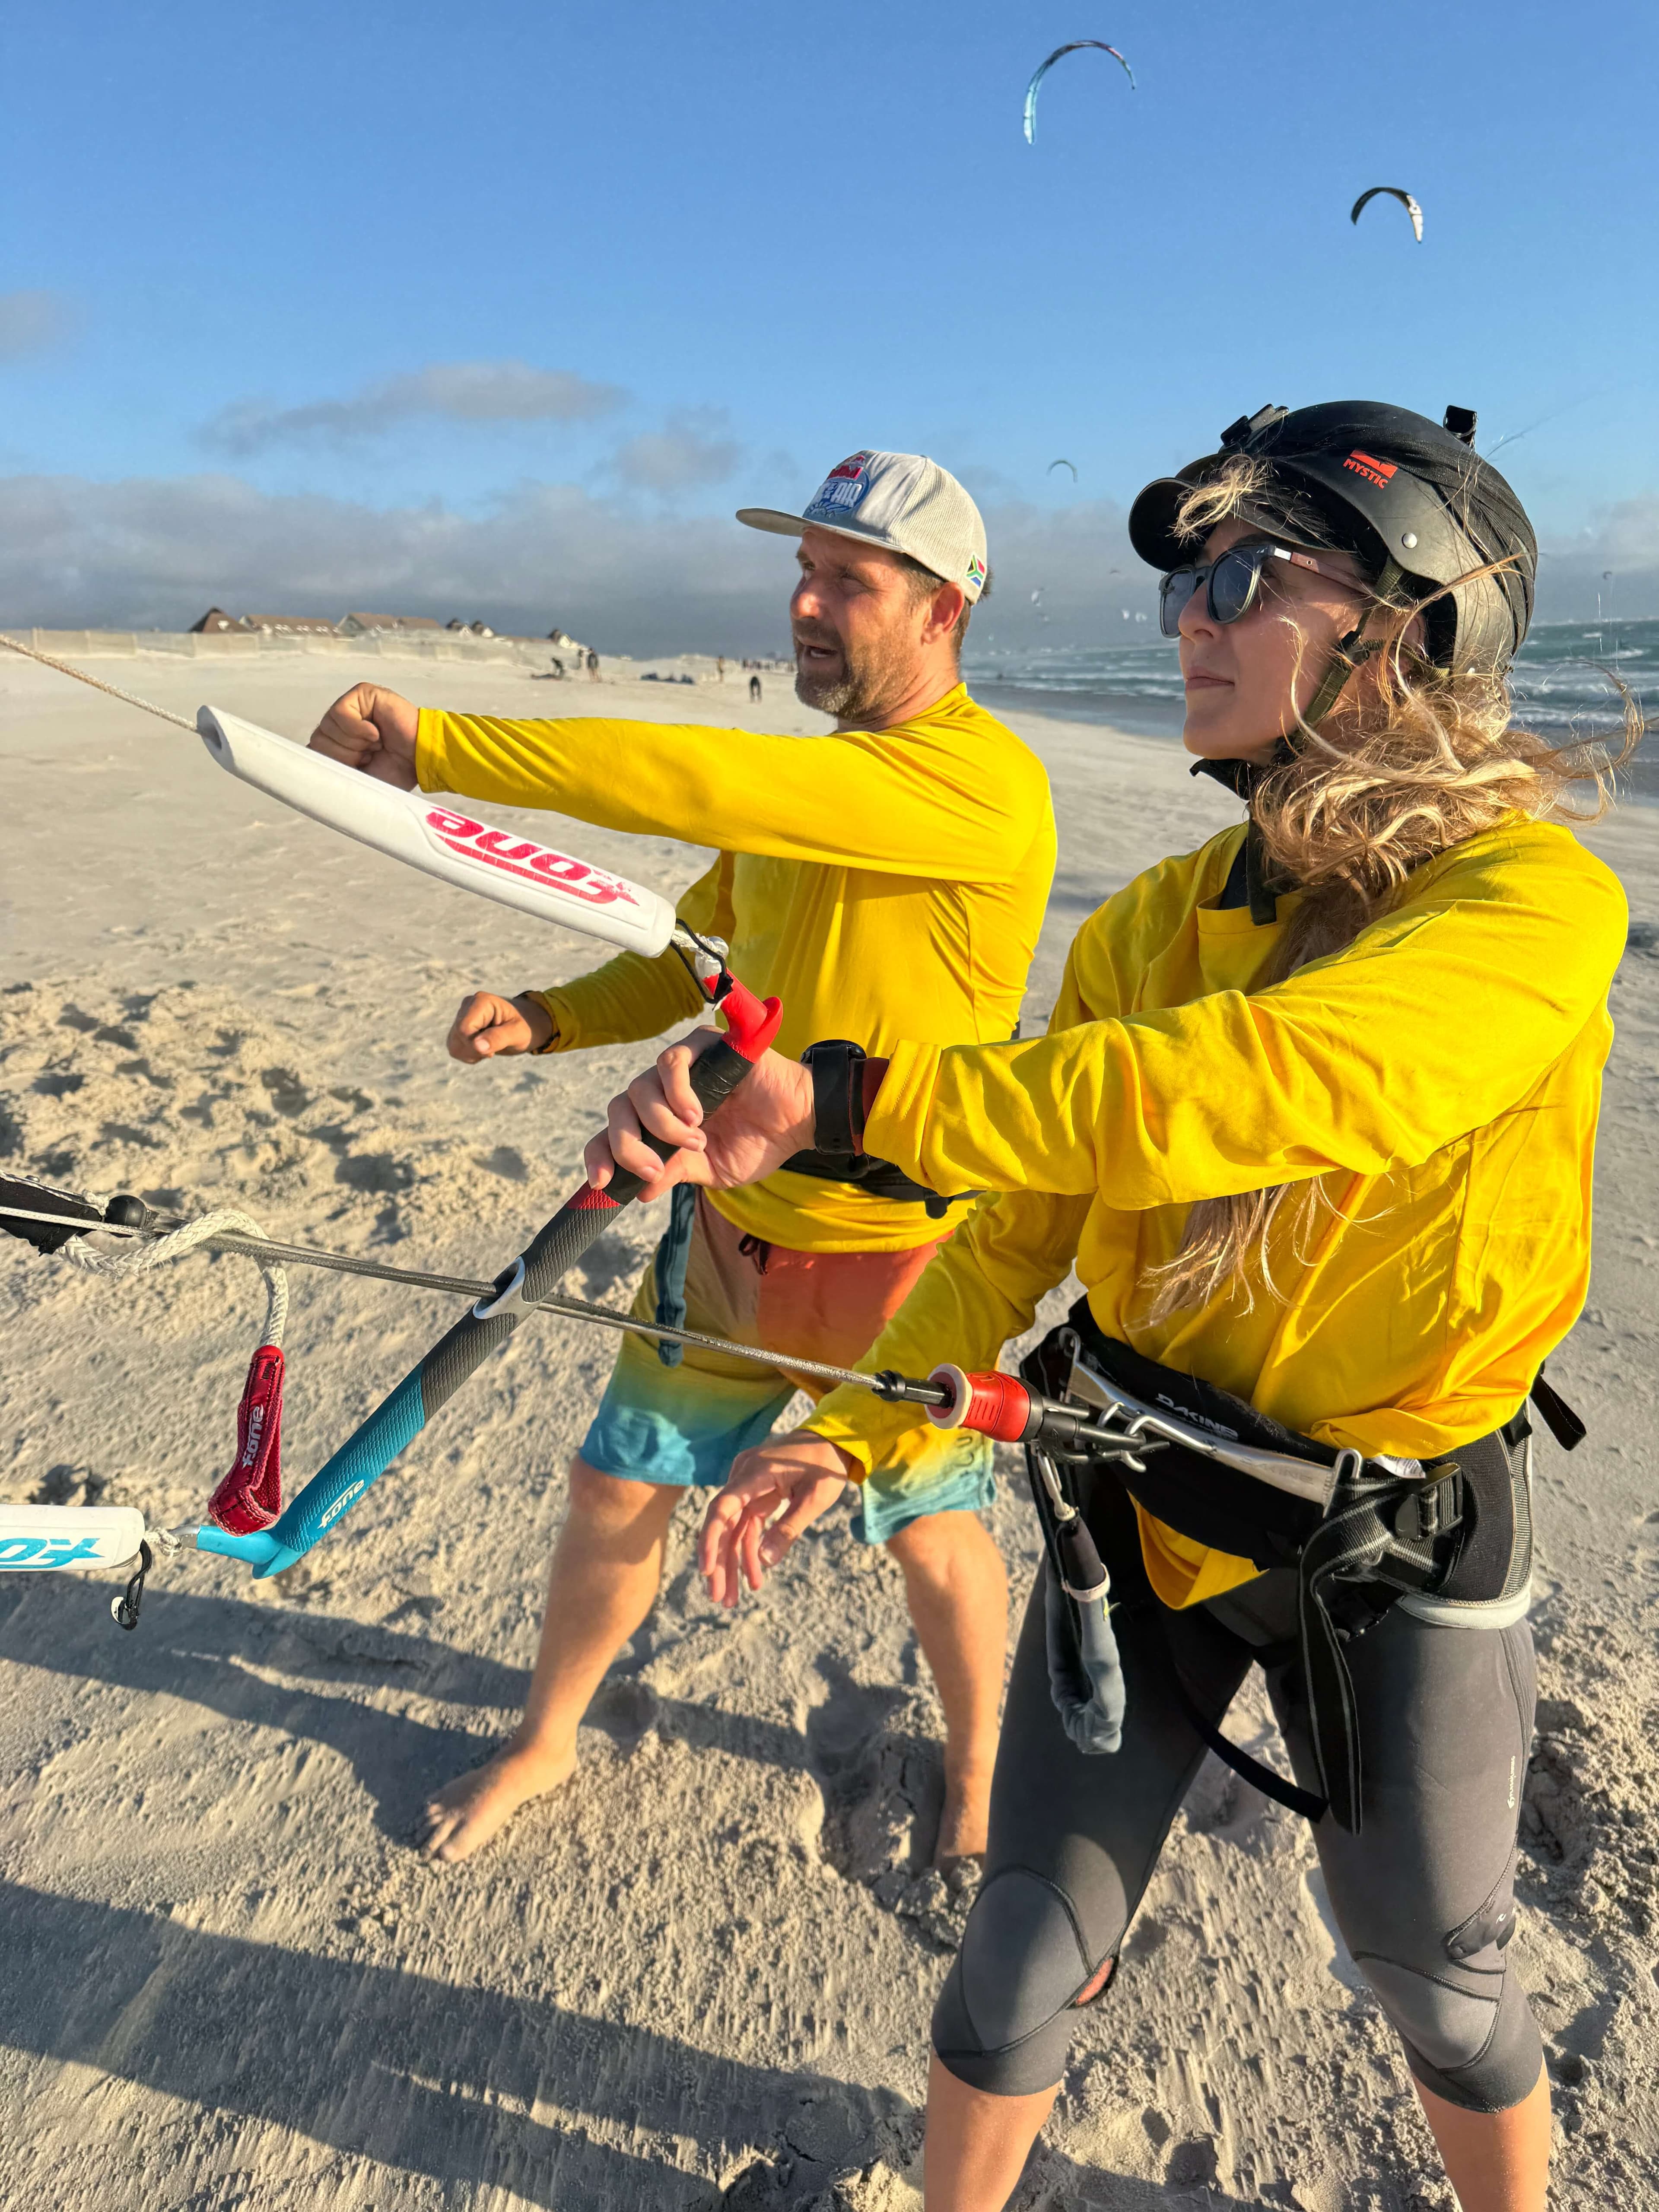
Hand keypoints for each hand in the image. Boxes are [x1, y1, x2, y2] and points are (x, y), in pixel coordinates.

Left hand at [308, 683, 419, 786]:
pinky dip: (358, 729)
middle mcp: (342, 724)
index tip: (358, 769)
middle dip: (344, 755)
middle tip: (369, 756)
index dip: (333, 764)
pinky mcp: (362, 695)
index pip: (314, 751)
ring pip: (327, 727)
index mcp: (339, 743)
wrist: (422, 761)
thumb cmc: (395, 771)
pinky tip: (376, 733)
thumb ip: (331, 770)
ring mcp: (351, 706)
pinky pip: (340, 713)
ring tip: (376, 744)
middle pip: (318, 740)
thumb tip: (305, 770)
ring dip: (354, 743)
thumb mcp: (357, 779)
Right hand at [447, 990, 552, 1063]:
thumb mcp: (516, 1033)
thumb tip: (476, 1045)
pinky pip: (454, 1048)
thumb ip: (498, 1038)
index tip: (492, 1051)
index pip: (463, 1029)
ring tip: (489, 1047)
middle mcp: (467, 1006)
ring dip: (471, 1054)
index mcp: (481, 1002)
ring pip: (453, 1045)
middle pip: (457, 1038)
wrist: (525, 1026)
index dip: (474, 1045)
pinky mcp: (459, 1028)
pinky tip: (483, 1048)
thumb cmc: (524, 1027)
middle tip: (493, 1049)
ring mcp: (461, 1017)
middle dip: (474, 1050)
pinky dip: (468, 1054)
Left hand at [582, 1031, 813, 1201]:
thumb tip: (639, 1192)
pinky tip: (696, 1114)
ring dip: (661, 1123)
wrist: (797, 1121)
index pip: (613, 1131)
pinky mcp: (700, 1046)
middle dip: (627, 1145)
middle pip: (617, 1108)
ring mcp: (680, 1068)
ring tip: (695, 1139)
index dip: (600, 1154)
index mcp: (658, 1121)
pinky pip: (670, 1062)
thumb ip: (674, 1173)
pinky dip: (676, 1093)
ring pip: (639, 1087)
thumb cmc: (757, 1142)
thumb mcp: (710, 1169)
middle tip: (654, 1168)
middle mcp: (661, 1092)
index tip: (602, 1182)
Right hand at [698, 1431, 856, 1605]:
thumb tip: (764, 1561)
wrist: (836, 1439)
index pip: (723, 1508)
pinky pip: (748, 1525)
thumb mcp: (815, 1498)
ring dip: (734, 1563)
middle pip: (725, 1524)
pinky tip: (754, 1577)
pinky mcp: (756, 1493)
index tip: (706, 1570)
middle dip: (720, 1563)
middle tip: (719, 1599)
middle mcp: (744, 1476)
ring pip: (734, 1529)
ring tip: (733, 1599)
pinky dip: (750, 1550)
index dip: (710, 1540)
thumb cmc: (827, 1465)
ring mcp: (749, 1485)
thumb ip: (789, 1528)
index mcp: (755, 1472)